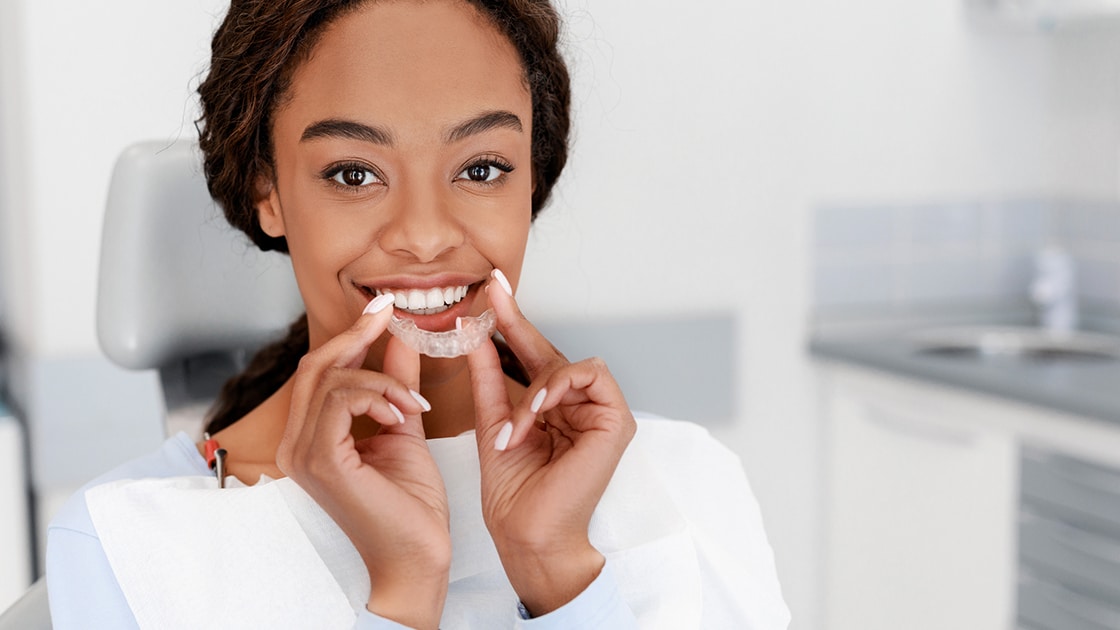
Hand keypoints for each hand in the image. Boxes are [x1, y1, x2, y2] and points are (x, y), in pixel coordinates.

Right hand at [277, 296, 449, 628]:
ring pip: (331, 379)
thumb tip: (401, 339)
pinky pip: (341, 399)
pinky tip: (403, 415)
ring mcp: (304, 454)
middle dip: (357, 335)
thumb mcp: (404, 429)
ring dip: (381, 378)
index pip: (319, 373)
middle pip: (315, 367)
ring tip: (412, 404)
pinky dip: (377, 395)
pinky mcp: (322, 462)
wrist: (417, 559)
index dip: (350, 336)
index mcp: (311, 439)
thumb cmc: (410, 509)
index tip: (384, 309)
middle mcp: (297, 445)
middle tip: (392, 315)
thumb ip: (396, 385)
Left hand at [467, 270, 636, 616]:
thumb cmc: (513, 492)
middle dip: (518, 323)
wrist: (526, 534)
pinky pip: (589, 376)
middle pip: (551, 352)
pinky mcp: (617, 421)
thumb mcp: (493, 421)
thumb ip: (488, 375)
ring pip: (569, 364)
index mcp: (552, 408)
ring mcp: (601, 413)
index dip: (512, 321)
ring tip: (517, 425)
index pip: (532, 355)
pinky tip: (538, 410)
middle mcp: (579, 407)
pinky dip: (558, 389)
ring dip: (536, 388)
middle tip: (492, 293)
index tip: (491, 288)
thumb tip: (474, 332)